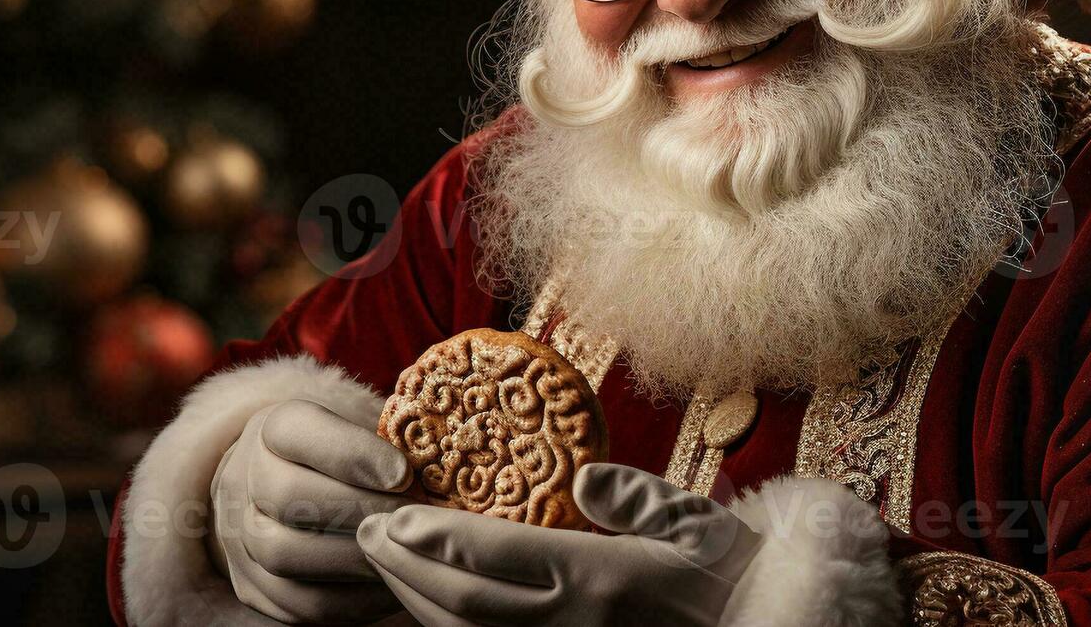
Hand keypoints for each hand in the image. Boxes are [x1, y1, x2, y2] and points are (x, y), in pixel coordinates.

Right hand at [210, 398, 413, 623]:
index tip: (404, 473)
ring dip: (357, 557)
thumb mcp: (364, 429)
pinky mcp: (256, 589)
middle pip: (289, 496)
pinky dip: (355, 598)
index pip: (296, 430)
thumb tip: (442, 465)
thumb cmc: (350, 459)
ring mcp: (241, 539)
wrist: (292, 496)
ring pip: (286, 554)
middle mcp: (244, 480)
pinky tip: (395, 584)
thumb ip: (391, 439)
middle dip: (363, 509)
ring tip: (407, 552)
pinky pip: (302, 603)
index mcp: (272, 429)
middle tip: (416, 519)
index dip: (351, 452)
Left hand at [357, 463, 763, 625]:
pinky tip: (428, 605)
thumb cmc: (724, 573)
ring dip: (414, 600)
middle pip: (461, 602)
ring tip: (385, 562)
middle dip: (405, 568)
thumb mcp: (697, 521)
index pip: (495, 557)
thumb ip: (638, 497)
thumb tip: (582, 478)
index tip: (392, 517)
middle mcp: (571, 623)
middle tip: (365, 533)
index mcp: (599, 577)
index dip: (434, 539)